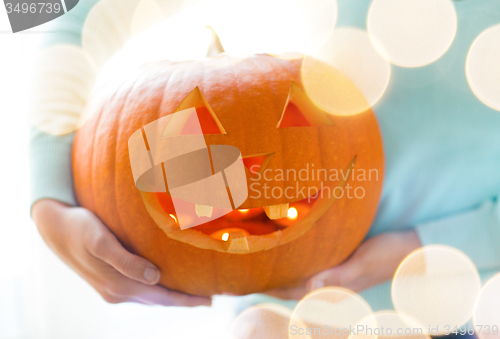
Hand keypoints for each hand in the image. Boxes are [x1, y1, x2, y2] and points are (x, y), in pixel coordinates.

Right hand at [32, 199, 210, 306]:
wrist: (54, 227)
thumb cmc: (80, 228)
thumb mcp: (101, 241)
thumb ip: (126, 262)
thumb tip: (155, 278)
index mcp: (118, 285)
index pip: (161, 297)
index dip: (186, 300)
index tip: (209, 300)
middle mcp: (117, 292)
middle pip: (158, 300)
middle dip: (183, 300)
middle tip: (208, 298)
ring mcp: (112, 288)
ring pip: (150, 296)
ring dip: (171, 296)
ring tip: (191, 291)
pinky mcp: (109, 280)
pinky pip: (140, 289)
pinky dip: (157, 289)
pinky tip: (163, 281)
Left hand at [264, 230, 420, 299]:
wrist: (412, 249)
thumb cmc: (388, 256)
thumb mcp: (363, 263)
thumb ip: (338, 275)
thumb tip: (310, 285)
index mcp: (333, 287)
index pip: (294, 291)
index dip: (271, 288)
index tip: (249, 281)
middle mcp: (331, 282)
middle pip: (294, 283)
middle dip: (272, 278)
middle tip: (249, 266)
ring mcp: (335, 272)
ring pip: (302, 272)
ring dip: (284, 268)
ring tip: (263, 257)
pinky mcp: (341, 261)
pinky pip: (314, 262)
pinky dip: (299, 258)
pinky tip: (292, 247)